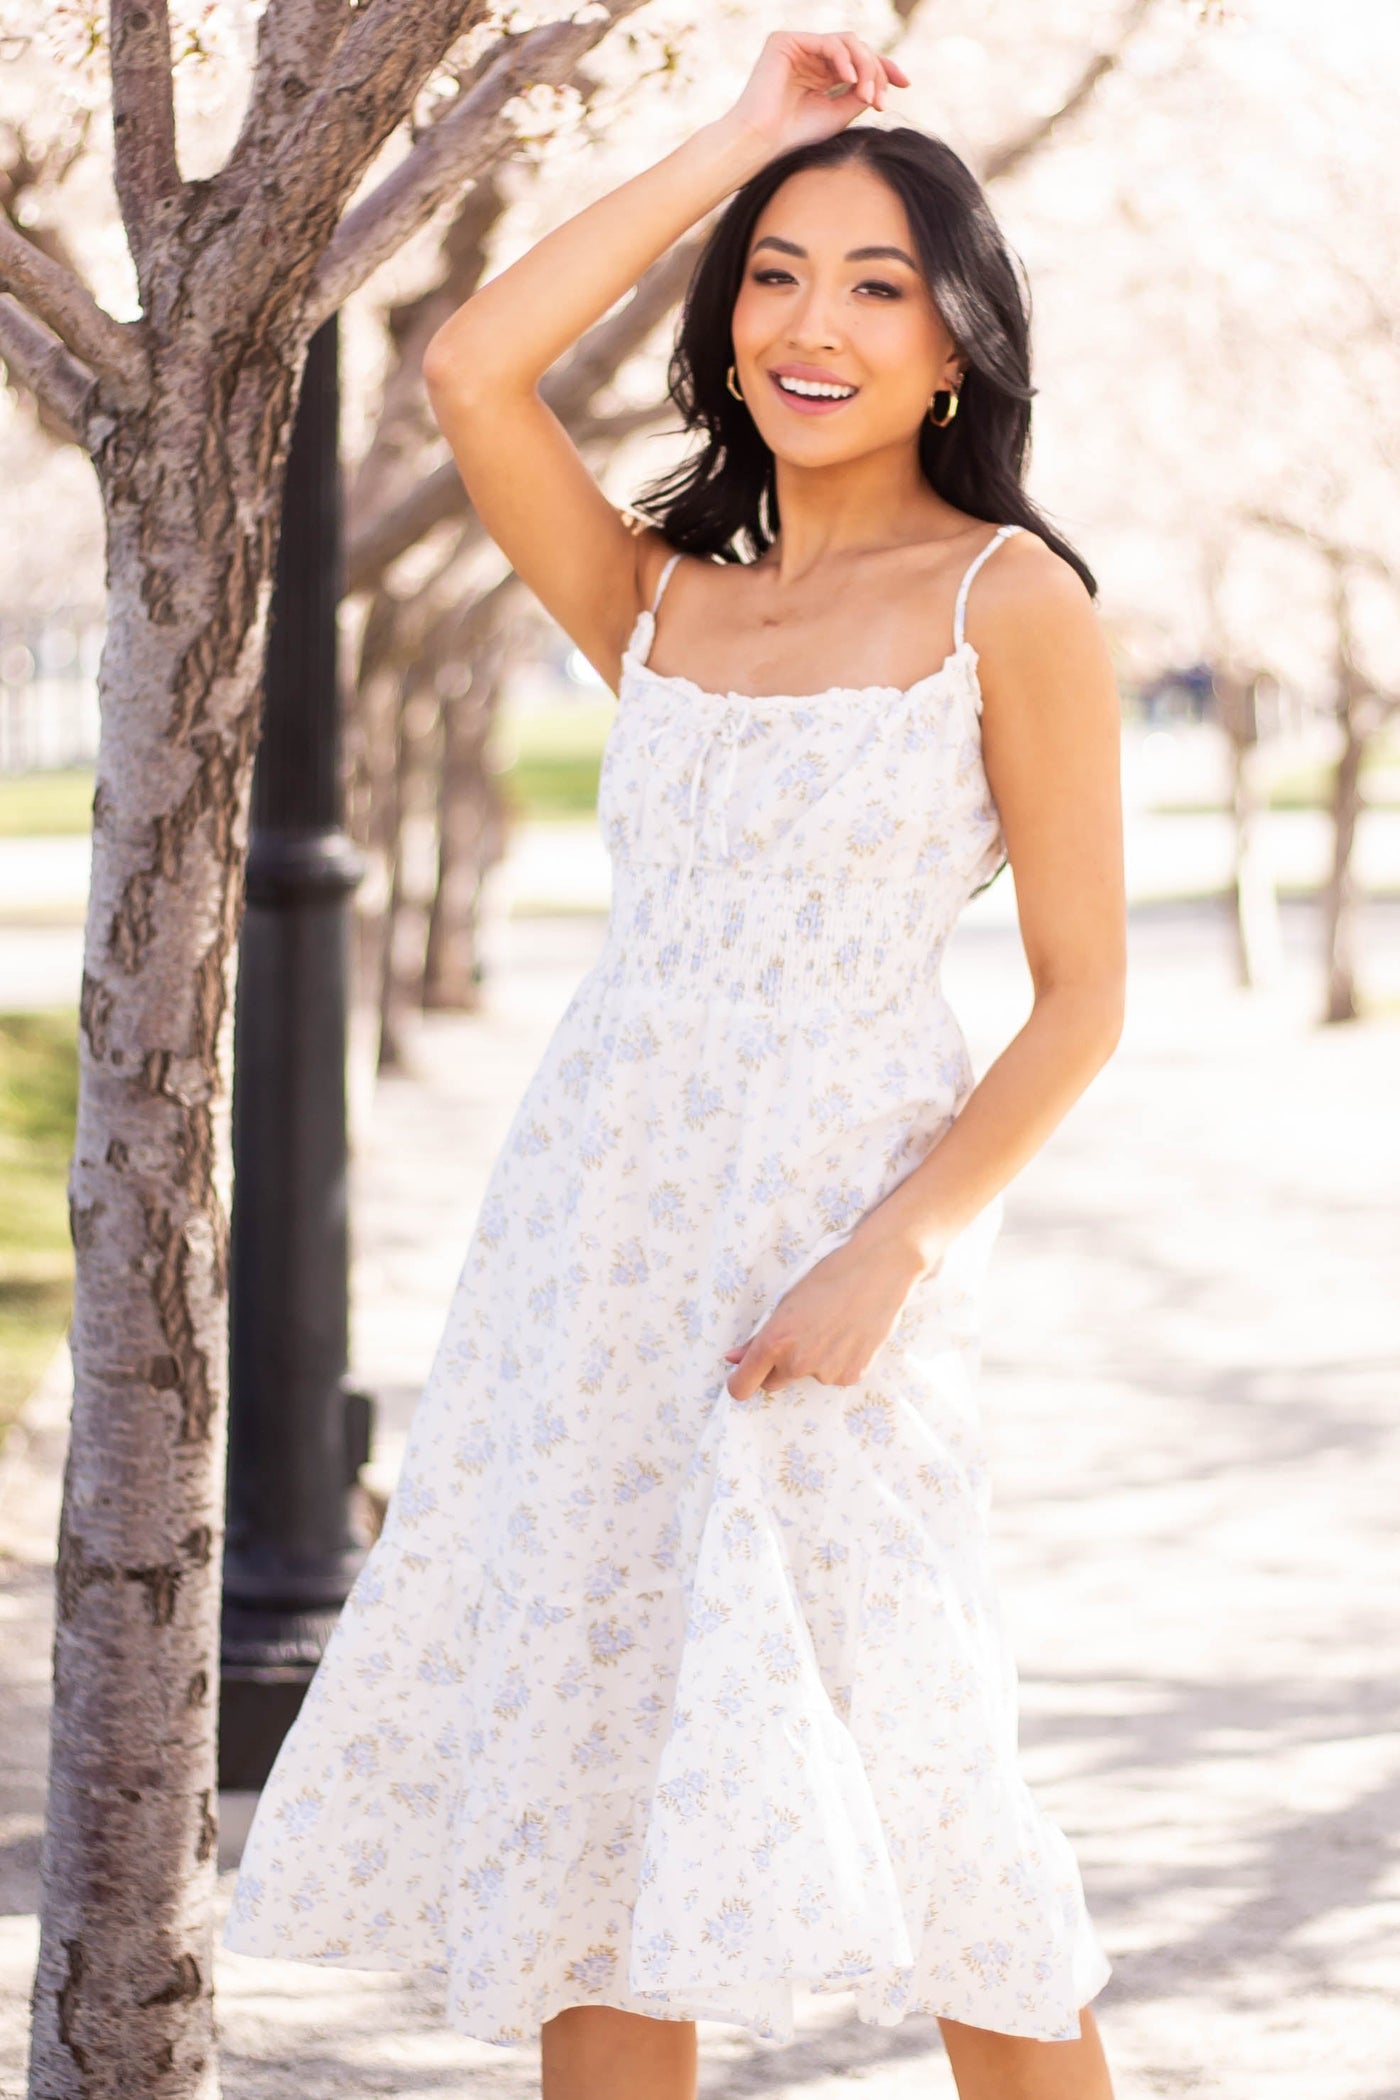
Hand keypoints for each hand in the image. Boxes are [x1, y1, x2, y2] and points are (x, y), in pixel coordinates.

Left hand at [723, 1228, 929, 1402]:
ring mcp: (825, 1373)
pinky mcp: (851, 1375)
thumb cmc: (827, 1277)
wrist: (877, 1269)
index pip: (742, 1386)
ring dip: (812, 1361)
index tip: (743, 1377)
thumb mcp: (785, 1303)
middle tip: (798, 1337)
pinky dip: (838, 1361)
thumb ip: (758, 1338)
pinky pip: (834, 1374)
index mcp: (774, 1342)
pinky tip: (849, 1334)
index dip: (740, 1382)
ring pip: (808, 1376)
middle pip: (773, 1383)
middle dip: (777, 1368)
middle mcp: (797, 1363)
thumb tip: (732, 1358)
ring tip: (832, 1327)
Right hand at [725, 30, 910, 156]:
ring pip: (847, 43)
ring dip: (864, 66)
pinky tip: (850, 81)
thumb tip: (882, 78)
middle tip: (879, 101)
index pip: (858, 62)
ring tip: (866, 95)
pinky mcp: (785, 41)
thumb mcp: (838, 113)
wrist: (762, 145)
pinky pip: (828, 42)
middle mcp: (810, 57)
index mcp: (820, 74)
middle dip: (876, 72)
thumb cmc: (795, 137)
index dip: (884, 69)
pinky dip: (844, 59)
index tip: (905, 83)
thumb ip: (859, 92)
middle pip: (857, 50)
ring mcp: (798, 47)